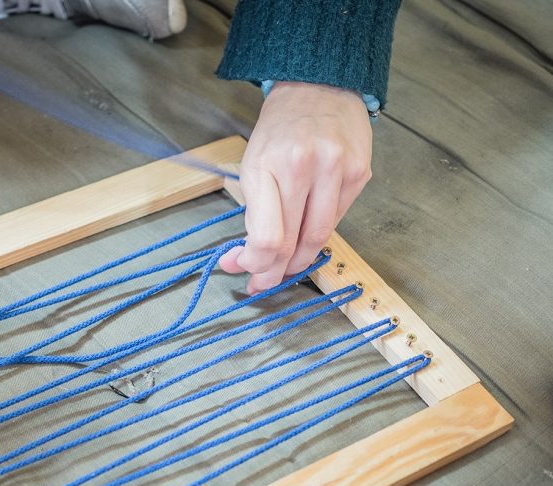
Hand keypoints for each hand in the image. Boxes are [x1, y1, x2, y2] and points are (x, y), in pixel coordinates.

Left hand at [219, 82, 372, 292]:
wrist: (319, 86)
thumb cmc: (280, 129)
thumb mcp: (253, 164)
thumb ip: (253, 212)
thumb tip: (245, 259)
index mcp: (267, 166)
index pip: (266, 238)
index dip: (254, 265)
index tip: (243, 270)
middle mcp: (303, 168)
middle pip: (291, 243)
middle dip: (273, 272)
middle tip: (262, 283)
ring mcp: (336, 170)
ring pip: (318, 238)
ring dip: (298, 262)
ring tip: (284, 268)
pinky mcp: (359, 173)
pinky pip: (336, 220)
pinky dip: (318, 235)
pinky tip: (306, 237)